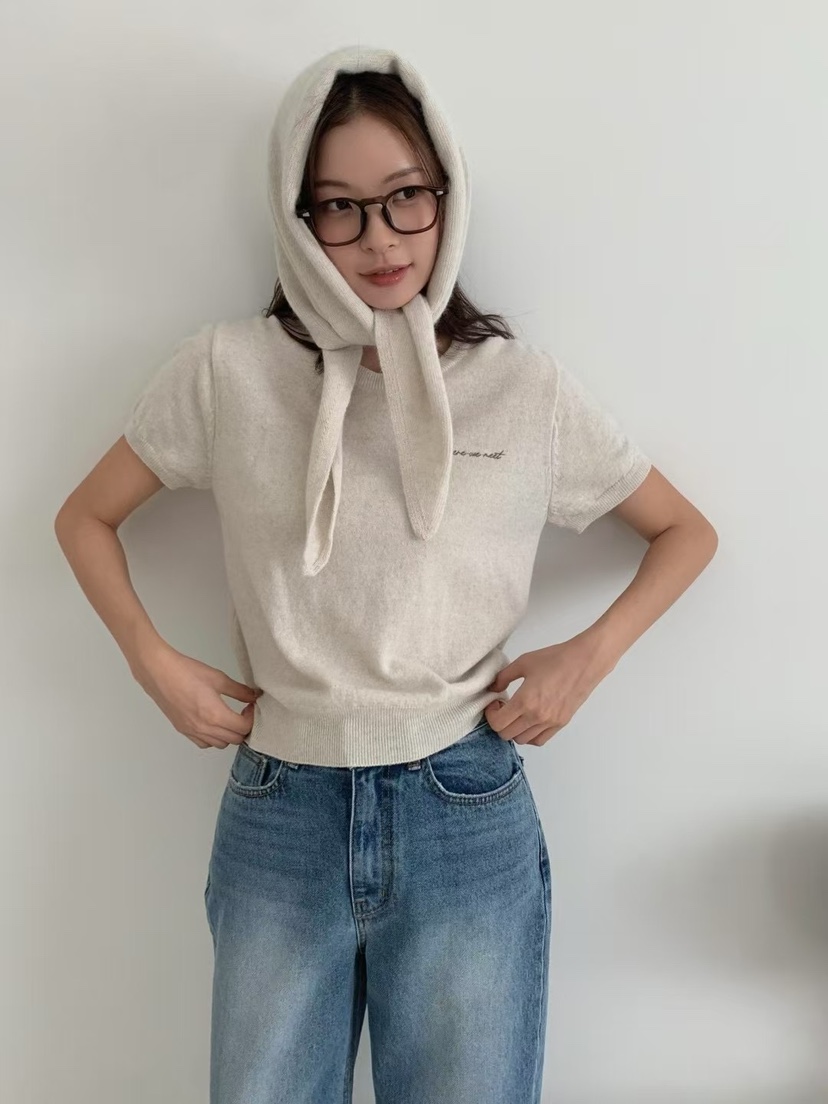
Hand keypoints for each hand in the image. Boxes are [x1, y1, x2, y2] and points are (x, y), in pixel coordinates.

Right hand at [132, 640, 262, 749]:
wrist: (159, 672)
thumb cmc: (187, 672)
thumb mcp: (218, 678)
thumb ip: (239, 690)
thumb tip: (254, 696)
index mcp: (215, 715)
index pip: (244, 728)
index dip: (252, 718)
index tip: (250, 706)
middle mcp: (204, 728)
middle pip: (234, 739)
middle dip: (244, 727)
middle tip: (244, 712)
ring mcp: (192, 731)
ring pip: (220, 744)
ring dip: (229, 734)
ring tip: (230, 718)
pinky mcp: (182, 730)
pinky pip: (203, 743)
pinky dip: (213, 738)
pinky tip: (213, 723)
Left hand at [483, 634, 613, 746]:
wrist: (584, 662)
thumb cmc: (555, 659)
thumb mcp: (523, 662)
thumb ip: (503, 677)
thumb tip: (493, 688)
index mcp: (525, 701)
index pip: (498, 724)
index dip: (490, 715)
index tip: (495, 703)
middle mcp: (536, 717)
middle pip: (507, 735)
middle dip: (500, 722)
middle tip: (504, 707)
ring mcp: (550, 723)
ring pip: (522, 740)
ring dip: (514, 729)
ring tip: (517, 713)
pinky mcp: (560, 724)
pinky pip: (539, 740)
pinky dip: (530, 735)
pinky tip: (530, 720)